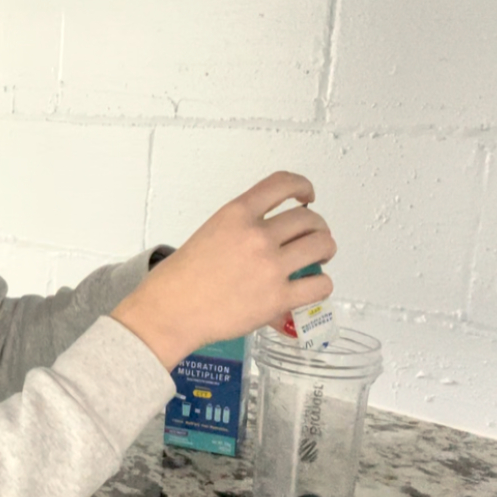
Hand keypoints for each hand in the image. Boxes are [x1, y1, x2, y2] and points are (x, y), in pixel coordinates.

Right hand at [111, 171, 335, 370]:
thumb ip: (240, 228)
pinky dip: (321, 284)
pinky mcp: (278, 298)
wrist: (171, 311)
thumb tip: (270, 236)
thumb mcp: (209, 233)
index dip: (302, 186)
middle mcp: (258, 235)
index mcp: (236, 214)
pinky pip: (320, 285)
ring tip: (318, 259)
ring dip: (325, 250)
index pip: (282, 184)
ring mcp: (270, 267)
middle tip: (311, 238)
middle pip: (310, 219)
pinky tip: (311, 286)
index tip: (307, 196)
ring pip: (322, 246)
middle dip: (316, 227)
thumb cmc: (179, 278)